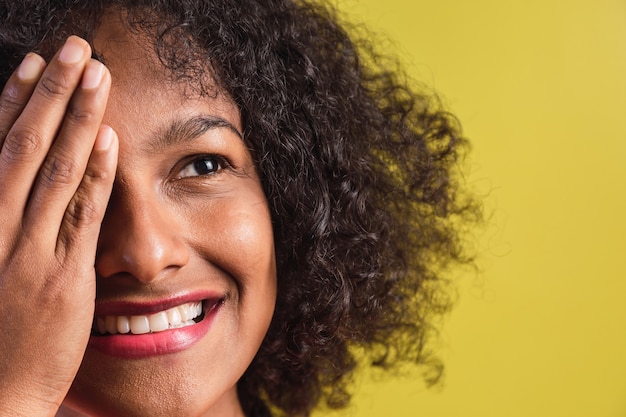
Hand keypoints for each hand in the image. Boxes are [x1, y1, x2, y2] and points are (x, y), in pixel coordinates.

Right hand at [0, 37, 116, 415]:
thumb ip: (4, 221)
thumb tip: (20, 179)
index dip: (14, 100)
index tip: (32, 62)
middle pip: (26, 145)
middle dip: (50, 92)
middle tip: (73, 47)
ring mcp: (27, 252)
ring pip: (54, 171)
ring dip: (77, 118)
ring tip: (96, 74)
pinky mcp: (61, 278)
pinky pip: (80, 218)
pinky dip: (94, 177)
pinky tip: (110, 140)